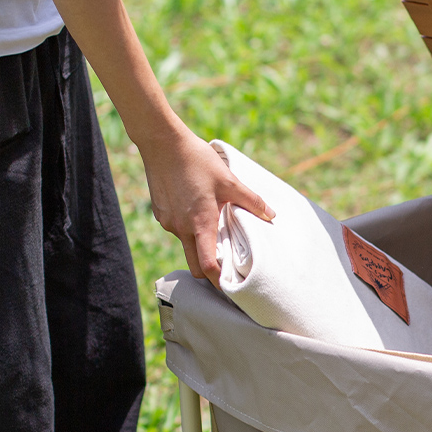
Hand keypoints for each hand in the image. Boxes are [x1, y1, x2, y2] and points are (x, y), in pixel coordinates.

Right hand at [139, 123, 274, 285]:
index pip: (207, 266)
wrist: (163, 143)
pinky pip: (176, 229)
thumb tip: (271, 215)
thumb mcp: (229, 180)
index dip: (218, 281)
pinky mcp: (160, 213)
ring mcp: (167, 222)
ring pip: (186, 245)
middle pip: (194, 264)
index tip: (231, 287)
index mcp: (200, 224)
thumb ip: (251, 201)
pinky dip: (189, 229)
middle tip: (227, 269)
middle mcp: (180, 228)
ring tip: (217, 234)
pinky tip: (199, 212)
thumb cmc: (197, 161)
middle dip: (209, 271)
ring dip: (200, 246)